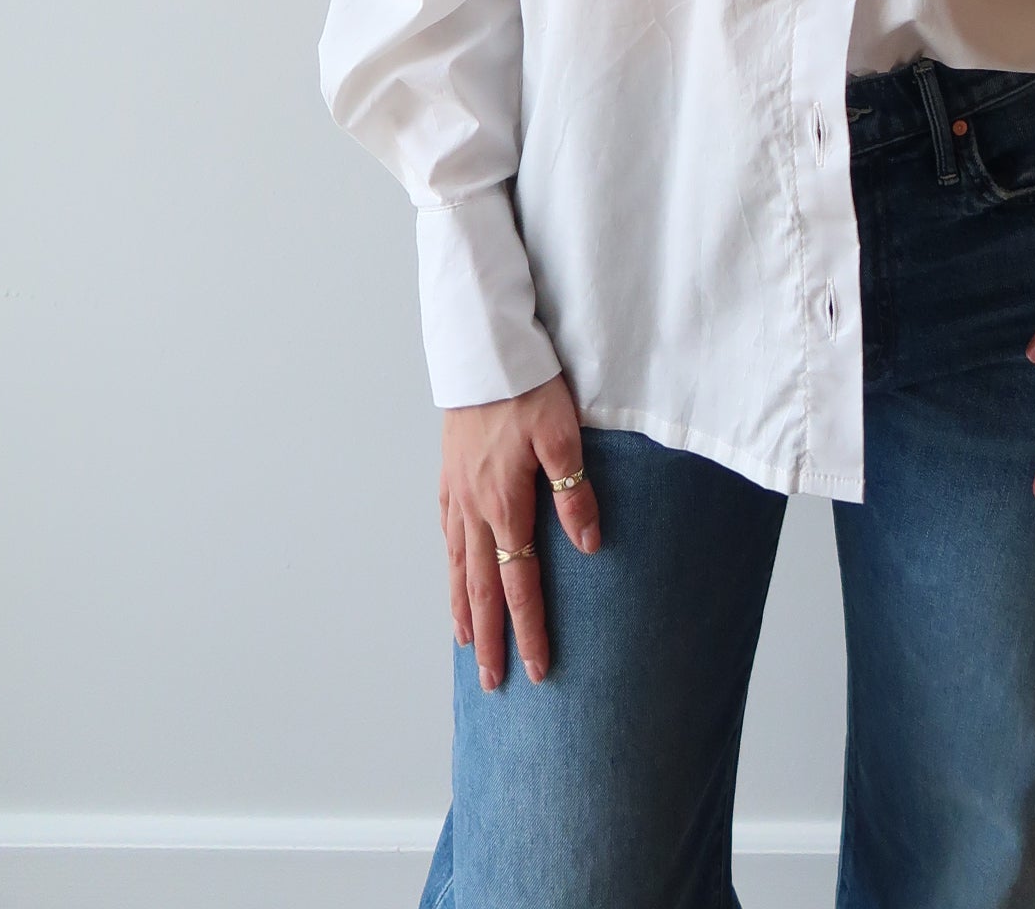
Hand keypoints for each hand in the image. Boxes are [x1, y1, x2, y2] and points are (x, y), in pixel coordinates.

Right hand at [439, 372, 600, 691]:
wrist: (482, 351)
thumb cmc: (528, 388)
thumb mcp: (563, 435)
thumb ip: (575, 492)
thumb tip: (588, 546)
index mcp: (504, 503)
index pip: (518, 581)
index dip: (528, 628)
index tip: (534, 669)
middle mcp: (474, 507)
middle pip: (480, 587)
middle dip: (489, 638)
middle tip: (492, 683)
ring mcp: (456, 492)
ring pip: (457, 565)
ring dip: (463, 609)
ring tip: (467, 644)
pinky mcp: (449, 474)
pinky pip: (446, 533)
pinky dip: (449, 564)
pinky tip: (453, 573)